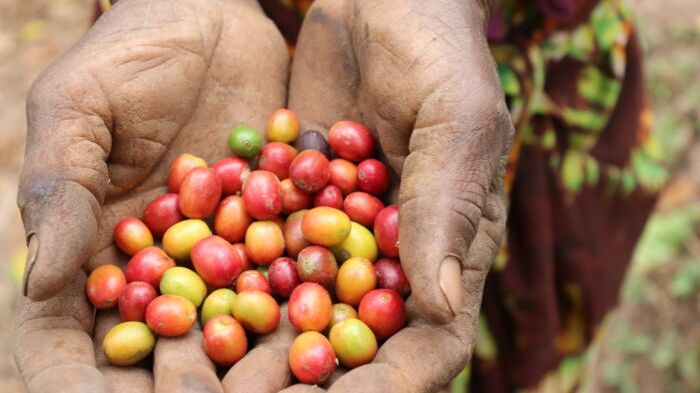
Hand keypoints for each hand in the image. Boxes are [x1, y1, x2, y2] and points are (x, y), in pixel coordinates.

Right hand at [14, 0, 287, 390]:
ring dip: (252, 356)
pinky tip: (333, 322)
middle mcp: (169, 263)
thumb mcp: (78, 108)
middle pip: (162, 345)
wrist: (210, 14)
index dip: (71, 374)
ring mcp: (232, 249)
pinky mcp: (286, 222)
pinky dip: (312, 297)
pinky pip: (298, 269)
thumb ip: (61, 188)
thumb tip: (41, 282)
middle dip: (179, 383)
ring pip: (236, 320)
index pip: (71, 329)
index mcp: (101, 246)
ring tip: (276, 380)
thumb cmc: (128, 54)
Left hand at [224, 0, 512, 391]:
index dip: (397, 381)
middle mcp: (394, 250)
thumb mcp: (456, 115)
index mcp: (451, 242)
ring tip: (215, 365)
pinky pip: (264, 251)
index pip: (435, 338)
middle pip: (363, 340)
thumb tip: (442, 305)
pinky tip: (187, 299)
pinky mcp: (293, 200)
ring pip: (306, 306)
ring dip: (266, 342)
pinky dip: (233, 279)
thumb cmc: (438, 47)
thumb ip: (447, 204)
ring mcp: (339, 230)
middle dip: (320, 378)